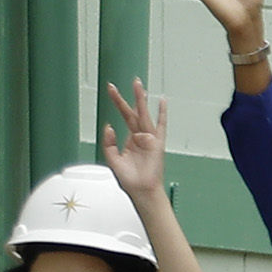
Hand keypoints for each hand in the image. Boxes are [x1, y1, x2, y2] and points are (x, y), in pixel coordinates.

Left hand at [102, 82, 168, 202]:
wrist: (142, 190)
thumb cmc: (130, 179)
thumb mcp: (112, 159)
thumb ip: (109, 143)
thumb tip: (109, 126)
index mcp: (130, 139)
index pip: (124, 116)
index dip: (118, 102)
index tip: (112, 90)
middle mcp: (140, 136)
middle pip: (134, 111)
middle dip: (130, 96)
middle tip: (129, 81)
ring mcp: (149, 139)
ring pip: (144, 115)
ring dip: (141, 100)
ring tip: (138, 85)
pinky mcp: (157, 144)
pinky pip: (161, 126)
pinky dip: (162, 114)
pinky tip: (162, 102)